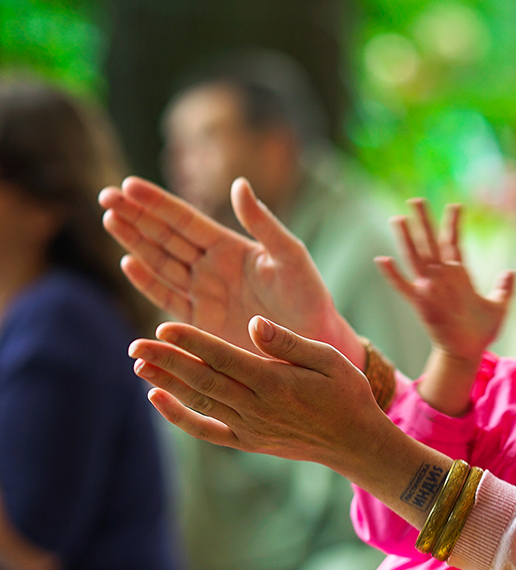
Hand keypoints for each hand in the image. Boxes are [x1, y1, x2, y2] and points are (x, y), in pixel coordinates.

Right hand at [99, 177, 362, 364]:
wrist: (312, 342)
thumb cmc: (309, 297)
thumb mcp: (290, 256)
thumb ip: (264, 224)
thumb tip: (238, 184)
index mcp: (231, 247)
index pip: (185, 219)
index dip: (157, 203)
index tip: (128, 184)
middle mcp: (211, 267)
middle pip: (165, 237)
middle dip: (135, 216)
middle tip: (105, 195)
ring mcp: (202, 294)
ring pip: (159, 262)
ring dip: (134, 242)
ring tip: (110, 218)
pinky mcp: (199, 323)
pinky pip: (167, 298)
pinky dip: (148, 281)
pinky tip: (129, 263)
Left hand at [129, 318, 393, 469]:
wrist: (355, 442)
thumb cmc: (347, 393)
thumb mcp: (328, 359)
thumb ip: (288, 342)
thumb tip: (254, 322)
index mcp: (275, 381)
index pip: (223, 357)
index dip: (191, 341)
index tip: (163, 327)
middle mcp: (256, 406)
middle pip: (202, 379)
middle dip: (166, 360)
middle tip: (135, 344)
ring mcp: (249, 427)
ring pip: (198, 401)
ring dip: (166, 382)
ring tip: (139, 364)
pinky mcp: (247, 442)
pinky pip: (205, 430)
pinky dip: (178, 416)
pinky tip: (157, 398)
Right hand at [375, 199, 514, 363]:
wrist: (468, 353)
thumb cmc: (482, 332)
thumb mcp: (498, 307)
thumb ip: (504, 288)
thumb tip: (512, 271)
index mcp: (459, 276)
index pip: (453, 243)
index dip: (453, 224)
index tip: (455, 205)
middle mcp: (442, 279)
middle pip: (430, 243)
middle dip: (424, 221)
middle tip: (416, 199)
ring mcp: (430, 289)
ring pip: (416, 258)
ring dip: (408, 239)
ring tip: (398, 218)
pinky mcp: (421, 304)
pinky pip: (404, 287)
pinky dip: (393, 274)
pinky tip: (382, 259)